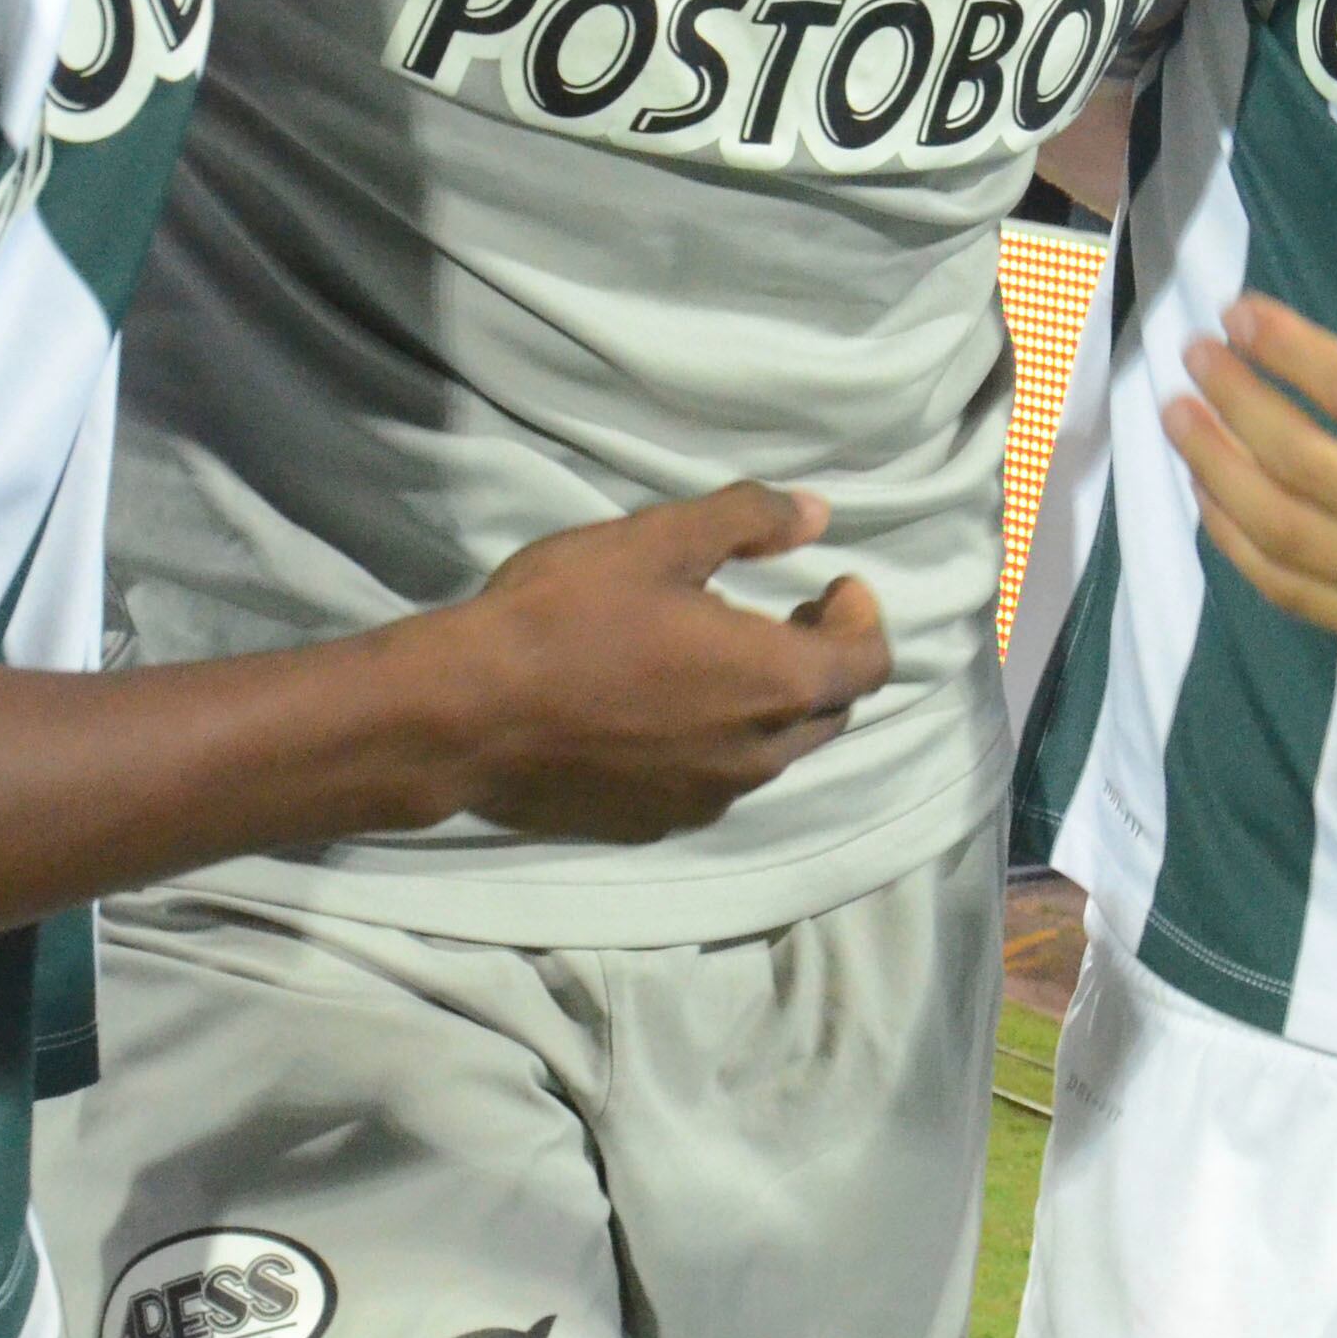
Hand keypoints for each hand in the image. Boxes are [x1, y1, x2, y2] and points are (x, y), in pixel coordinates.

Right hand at [420, 482, 890, 841]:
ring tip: (728, 655)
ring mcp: (706, 800)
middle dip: (826, 659)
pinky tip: (669, 707)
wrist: (469, 715)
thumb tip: (818, 515)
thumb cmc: (568, 615)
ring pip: (773, 752)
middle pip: (830, 713)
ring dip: (772, 703)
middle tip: (795, 611)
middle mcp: (757, 756)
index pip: (868, 664)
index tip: (838, 584)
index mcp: (774, 684)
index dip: (864, 619)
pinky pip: (714, 780)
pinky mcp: (655, 822)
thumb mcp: (658, 541)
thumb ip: (748, 520)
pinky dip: (719, 740)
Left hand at [1163, 293, 1336, 669]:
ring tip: (1180, 416)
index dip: (1291, 350)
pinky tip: (1208, 489)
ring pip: (1284, 534)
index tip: (1240, 313)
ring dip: (1214, 469)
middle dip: (1236, 402)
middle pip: (1307, 466)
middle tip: (1195, 357)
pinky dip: (1234, 539)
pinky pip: (1290, 590)